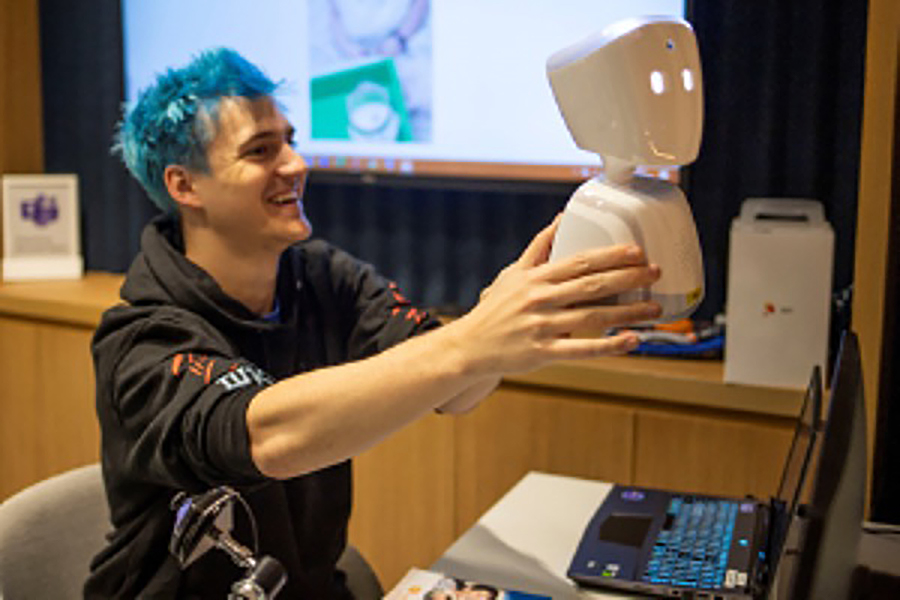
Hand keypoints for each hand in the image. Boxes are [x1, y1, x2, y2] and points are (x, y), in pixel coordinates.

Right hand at [451, 215, 661, 375]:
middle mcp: (540, 299)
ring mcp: (542, 326)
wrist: (469, 346)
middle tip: (655, 273)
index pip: (580, 261)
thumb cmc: (495, 309)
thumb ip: (539, 246)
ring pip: (593, 316)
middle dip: (628, 278)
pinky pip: (582, 349)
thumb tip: (561, 218)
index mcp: (536, 278)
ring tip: (654, 309)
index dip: (611, 255)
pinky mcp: (543, 352)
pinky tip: (631, 340)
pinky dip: (609, 345)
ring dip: (628, 312)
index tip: (637, 251)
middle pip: (592, 285)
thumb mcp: (512, 273)